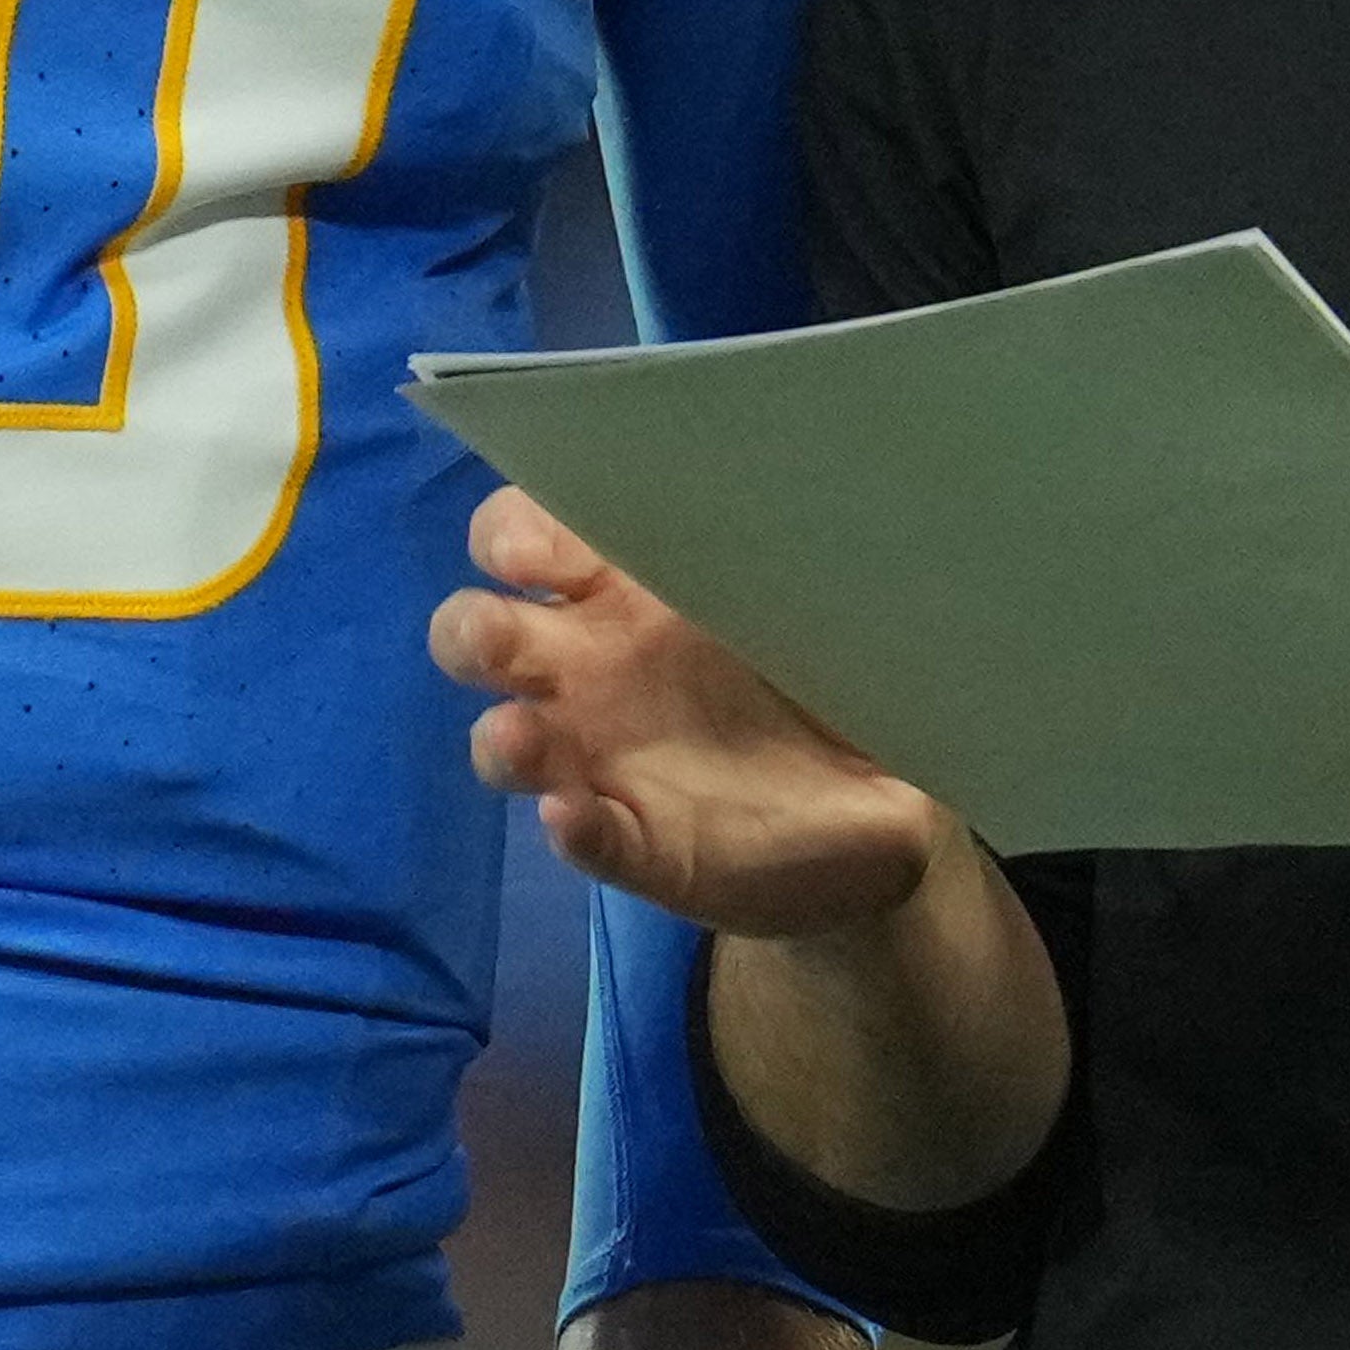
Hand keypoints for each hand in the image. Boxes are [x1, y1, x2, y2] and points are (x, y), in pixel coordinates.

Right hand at [438, 489, 950, 939]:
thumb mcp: (836, 612)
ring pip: (505, 741)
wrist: (876, 813)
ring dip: (503, 739)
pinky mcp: (637, 843)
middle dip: (473, 627)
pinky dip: (574, 828)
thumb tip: (850, 506)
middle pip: (479, 633)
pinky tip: (579, 818)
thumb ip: (822, 565)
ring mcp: (603, 760)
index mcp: (631, 591)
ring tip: (524, 740)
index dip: (510, 533)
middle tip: (507, 632)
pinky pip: (584, 837)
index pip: (528, 538)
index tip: (525, 549)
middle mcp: (594, 669)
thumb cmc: (836, 684)